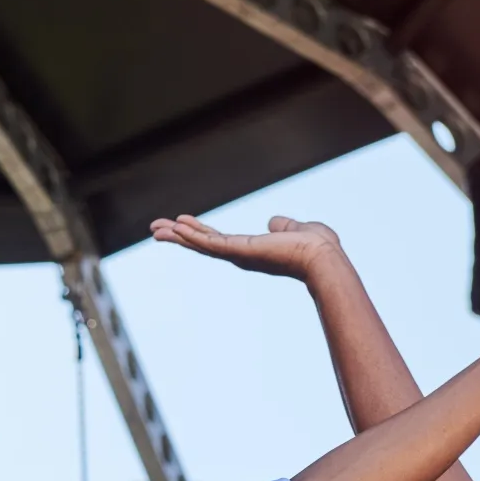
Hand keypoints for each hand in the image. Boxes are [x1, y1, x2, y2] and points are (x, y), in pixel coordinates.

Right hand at [149, 214, 344, 279]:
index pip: (219, 240)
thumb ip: (284, 225)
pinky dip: (193, 235)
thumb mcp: (298, 228)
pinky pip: (211, 242)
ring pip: (201, 244)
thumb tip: (274, 222)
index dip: (199, 232)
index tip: (181, 225)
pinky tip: (177, 227)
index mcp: (252, 250)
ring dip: (178, 235)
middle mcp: (241, 256)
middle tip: (155, 230)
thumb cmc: (318, 247)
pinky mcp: (240, 251)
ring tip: (155, 229)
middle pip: (203, 244)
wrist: (324, 258)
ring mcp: (239, 255)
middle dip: (179, 237)